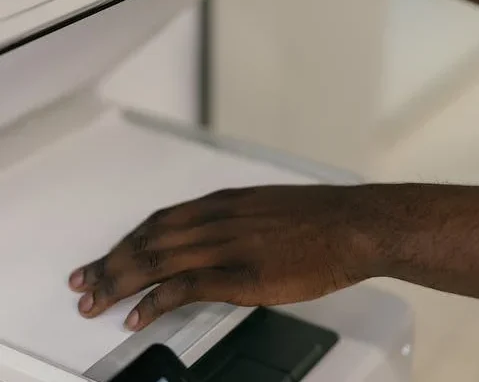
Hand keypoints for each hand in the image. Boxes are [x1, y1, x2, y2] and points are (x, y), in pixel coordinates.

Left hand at [69, 185, 379, 330]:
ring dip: (121, 282)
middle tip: (84, 281)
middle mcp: (217, 219)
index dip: (128, 240)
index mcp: (222, 203)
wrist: (351, 224)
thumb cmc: (316, 217)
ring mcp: (227, 245)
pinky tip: (138, 317)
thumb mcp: (266, 208)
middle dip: (112, 262)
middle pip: (149, 239)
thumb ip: (234, 221)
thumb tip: (212, 240)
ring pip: (158, 260)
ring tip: (95, 300)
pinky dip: (156, 302)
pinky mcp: (242, 274)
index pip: (159, 221)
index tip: (107, 256)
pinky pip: (186, 287)